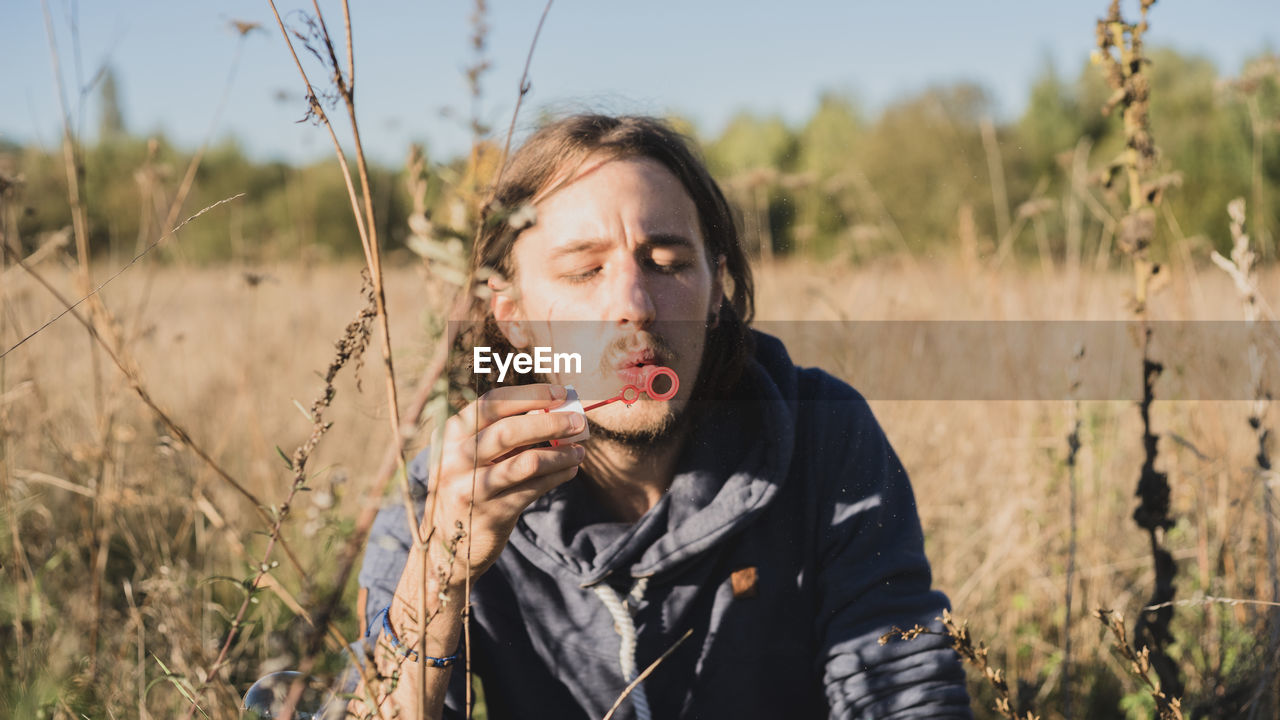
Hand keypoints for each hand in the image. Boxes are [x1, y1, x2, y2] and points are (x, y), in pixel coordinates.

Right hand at [421, 383, 585, 584]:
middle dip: (549, 423)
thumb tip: (555, 410)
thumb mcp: (473, 455)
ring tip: (580, 450)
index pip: (491, 403)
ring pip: (526, 462)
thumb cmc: (471, 485)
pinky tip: (570, 470)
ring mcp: (471, 488)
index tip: (560, 393)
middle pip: (508, 431)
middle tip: (578, 421)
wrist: (448, 545)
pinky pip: (533, 489)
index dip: (528, 395)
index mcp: (451, 435)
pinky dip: (557, 476)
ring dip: (560, 454)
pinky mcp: (490, 514)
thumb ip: (503, 433)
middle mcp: (455, 459)